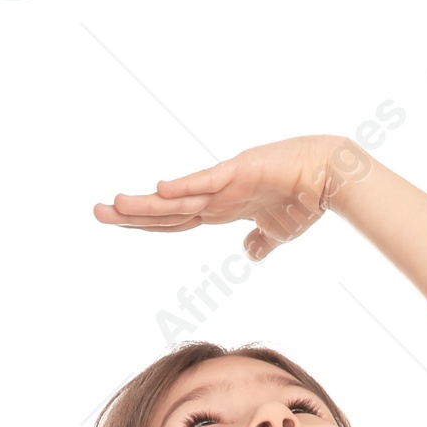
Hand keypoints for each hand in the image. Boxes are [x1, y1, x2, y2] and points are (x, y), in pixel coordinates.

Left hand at [94, 134, 367, 261]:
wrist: (331, 176)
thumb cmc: (306, 200)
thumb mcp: (278, 232)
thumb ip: (261, 243)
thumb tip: (249, 253)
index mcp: (221, 209)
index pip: (175, 220)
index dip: (146, 224)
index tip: (118, 223)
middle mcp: (217, 195)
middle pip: (167, 209)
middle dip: (132, 213)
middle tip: (96, 213)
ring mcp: (227, 182)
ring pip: (180, 197)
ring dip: (147, 203)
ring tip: (114, 204)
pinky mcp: (242, 172)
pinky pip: (209, 181)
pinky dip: (186, 186)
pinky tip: (160, 188)